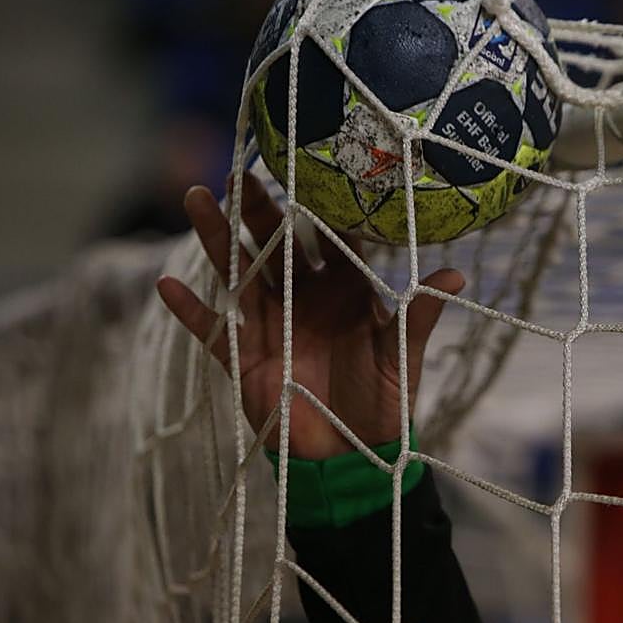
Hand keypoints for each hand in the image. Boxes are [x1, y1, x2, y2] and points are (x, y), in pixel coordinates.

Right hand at [156, 172, 463, 459]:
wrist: (353, 453)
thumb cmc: (383, 399)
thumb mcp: (402, 356)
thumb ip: (419, 317)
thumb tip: (457, 275)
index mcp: (344, 289)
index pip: (329, 239)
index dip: (320, 208)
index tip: (309, 168)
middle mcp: (304, 297)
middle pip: (275, 244)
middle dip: (257, 208)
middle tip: (238, 171)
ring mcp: (270, 324)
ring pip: (239, 272)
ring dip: (217, 239)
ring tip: (197, 200)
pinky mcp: (244, 359)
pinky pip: (213, 330)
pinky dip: (191, 311)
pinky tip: (166, 285)